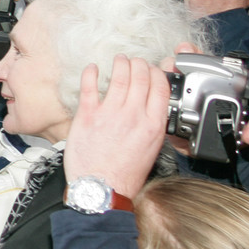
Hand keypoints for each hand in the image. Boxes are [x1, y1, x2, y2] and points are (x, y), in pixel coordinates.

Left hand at [61, 54, 171, 198]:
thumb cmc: (124, 175)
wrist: (101, 188)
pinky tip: (92, 68)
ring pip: (118, 77)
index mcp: (153, 125)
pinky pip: (90, 86)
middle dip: (139, 64)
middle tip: (135, 62)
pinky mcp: (88, 115)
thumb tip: (150, 111)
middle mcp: (134, 116)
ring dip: (120, 64)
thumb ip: (152, 127)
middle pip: (141, 77)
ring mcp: (110, 113)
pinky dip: (91, 73)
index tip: (152, 70)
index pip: (160, 87)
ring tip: (119, 60)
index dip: (157, 73)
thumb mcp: (151, 150)